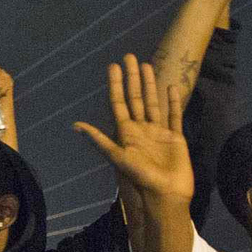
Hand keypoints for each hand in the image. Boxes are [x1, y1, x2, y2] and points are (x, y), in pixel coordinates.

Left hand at [72, 55, 193, 202]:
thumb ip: (99, 139)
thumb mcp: (117, 156)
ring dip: (150, 84)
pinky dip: (173, 101)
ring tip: (147, 65)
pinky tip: (171, 87)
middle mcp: (141, 129)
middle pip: (135, 98)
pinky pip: (174, 115)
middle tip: (129, 56)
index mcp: (126, 132)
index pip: (119, 103)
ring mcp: (159, 132)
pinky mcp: (176, 137)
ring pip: (153, 102)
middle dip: (132, 77)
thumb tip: (76, 125)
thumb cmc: (140, 177)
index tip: (113, 66)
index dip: (116, 84)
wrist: (166, 194)